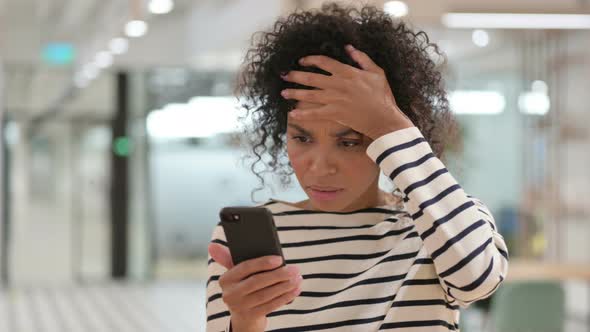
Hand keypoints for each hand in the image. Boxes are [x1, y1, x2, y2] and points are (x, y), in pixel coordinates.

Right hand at [208, 243, 302, 330]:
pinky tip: (296, 289)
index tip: (279, 258)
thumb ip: (228, 257)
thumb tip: (212, 245)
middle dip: (278, 275)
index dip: (262, 263)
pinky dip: (285, 297)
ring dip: (285, 286)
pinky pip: (271, 305)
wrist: (243, 315)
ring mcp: (240, 307)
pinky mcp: (251, 317)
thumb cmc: (243, 285)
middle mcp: (230, 294)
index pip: (244, 267)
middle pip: (257, 282)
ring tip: (297, 278)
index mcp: (225, 279)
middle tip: (294, 269)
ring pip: (266, 294)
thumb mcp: (236, 272)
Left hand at [280, 44, 413, 139]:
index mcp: (347, 72)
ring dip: (295, 93)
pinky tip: (292, 114)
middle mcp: (337, 84)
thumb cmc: (382, 95)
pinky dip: (303, 114)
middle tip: (284, 75)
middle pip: (311, 78)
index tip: (301, 61)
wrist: (383, 118)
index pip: (323, 62)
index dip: (310, 60)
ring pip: (310, 95)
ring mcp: (334, 99)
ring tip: (283, 93)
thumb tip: (349, 47)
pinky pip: (315, 113)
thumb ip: (362, 58)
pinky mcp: (334, 114)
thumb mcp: (376, 72)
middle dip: (295, 76)